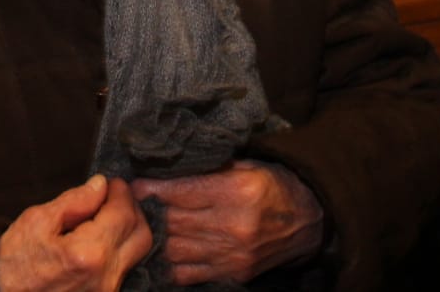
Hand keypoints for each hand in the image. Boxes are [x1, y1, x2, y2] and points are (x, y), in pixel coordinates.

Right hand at [0, 173, 153, 291]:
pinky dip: (120, 248)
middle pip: (142, 235)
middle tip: (113, 197)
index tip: (112, 183)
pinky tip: (103, 238)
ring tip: (106, 216)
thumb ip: (74, 201)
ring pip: (137, 253)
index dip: (121, 193)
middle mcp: (106, 276)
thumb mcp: (37, 222)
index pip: (124, 215)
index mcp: (88, 254)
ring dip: (128, 229)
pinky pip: (125, 268)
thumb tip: (100, 186)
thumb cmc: (15, 263)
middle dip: (132, 209)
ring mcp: (108, 291)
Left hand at [130, 160, 324, 285]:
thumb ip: (210, 167)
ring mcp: (232, 254)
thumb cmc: (274, 185)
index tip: (133, 185)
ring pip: (175, 249)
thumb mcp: (246, 165)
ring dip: (155, 238)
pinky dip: (169, 263)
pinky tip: (160, 250)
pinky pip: (188, 273)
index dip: (151, 189)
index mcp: (236, 191)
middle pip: (174, 221)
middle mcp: (233, 225)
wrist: (309, 219)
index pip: (180, 191)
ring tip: (142, 226)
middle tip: (130, 205)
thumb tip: (167, 165)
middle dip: (148, 212)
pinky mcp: (233, 273)